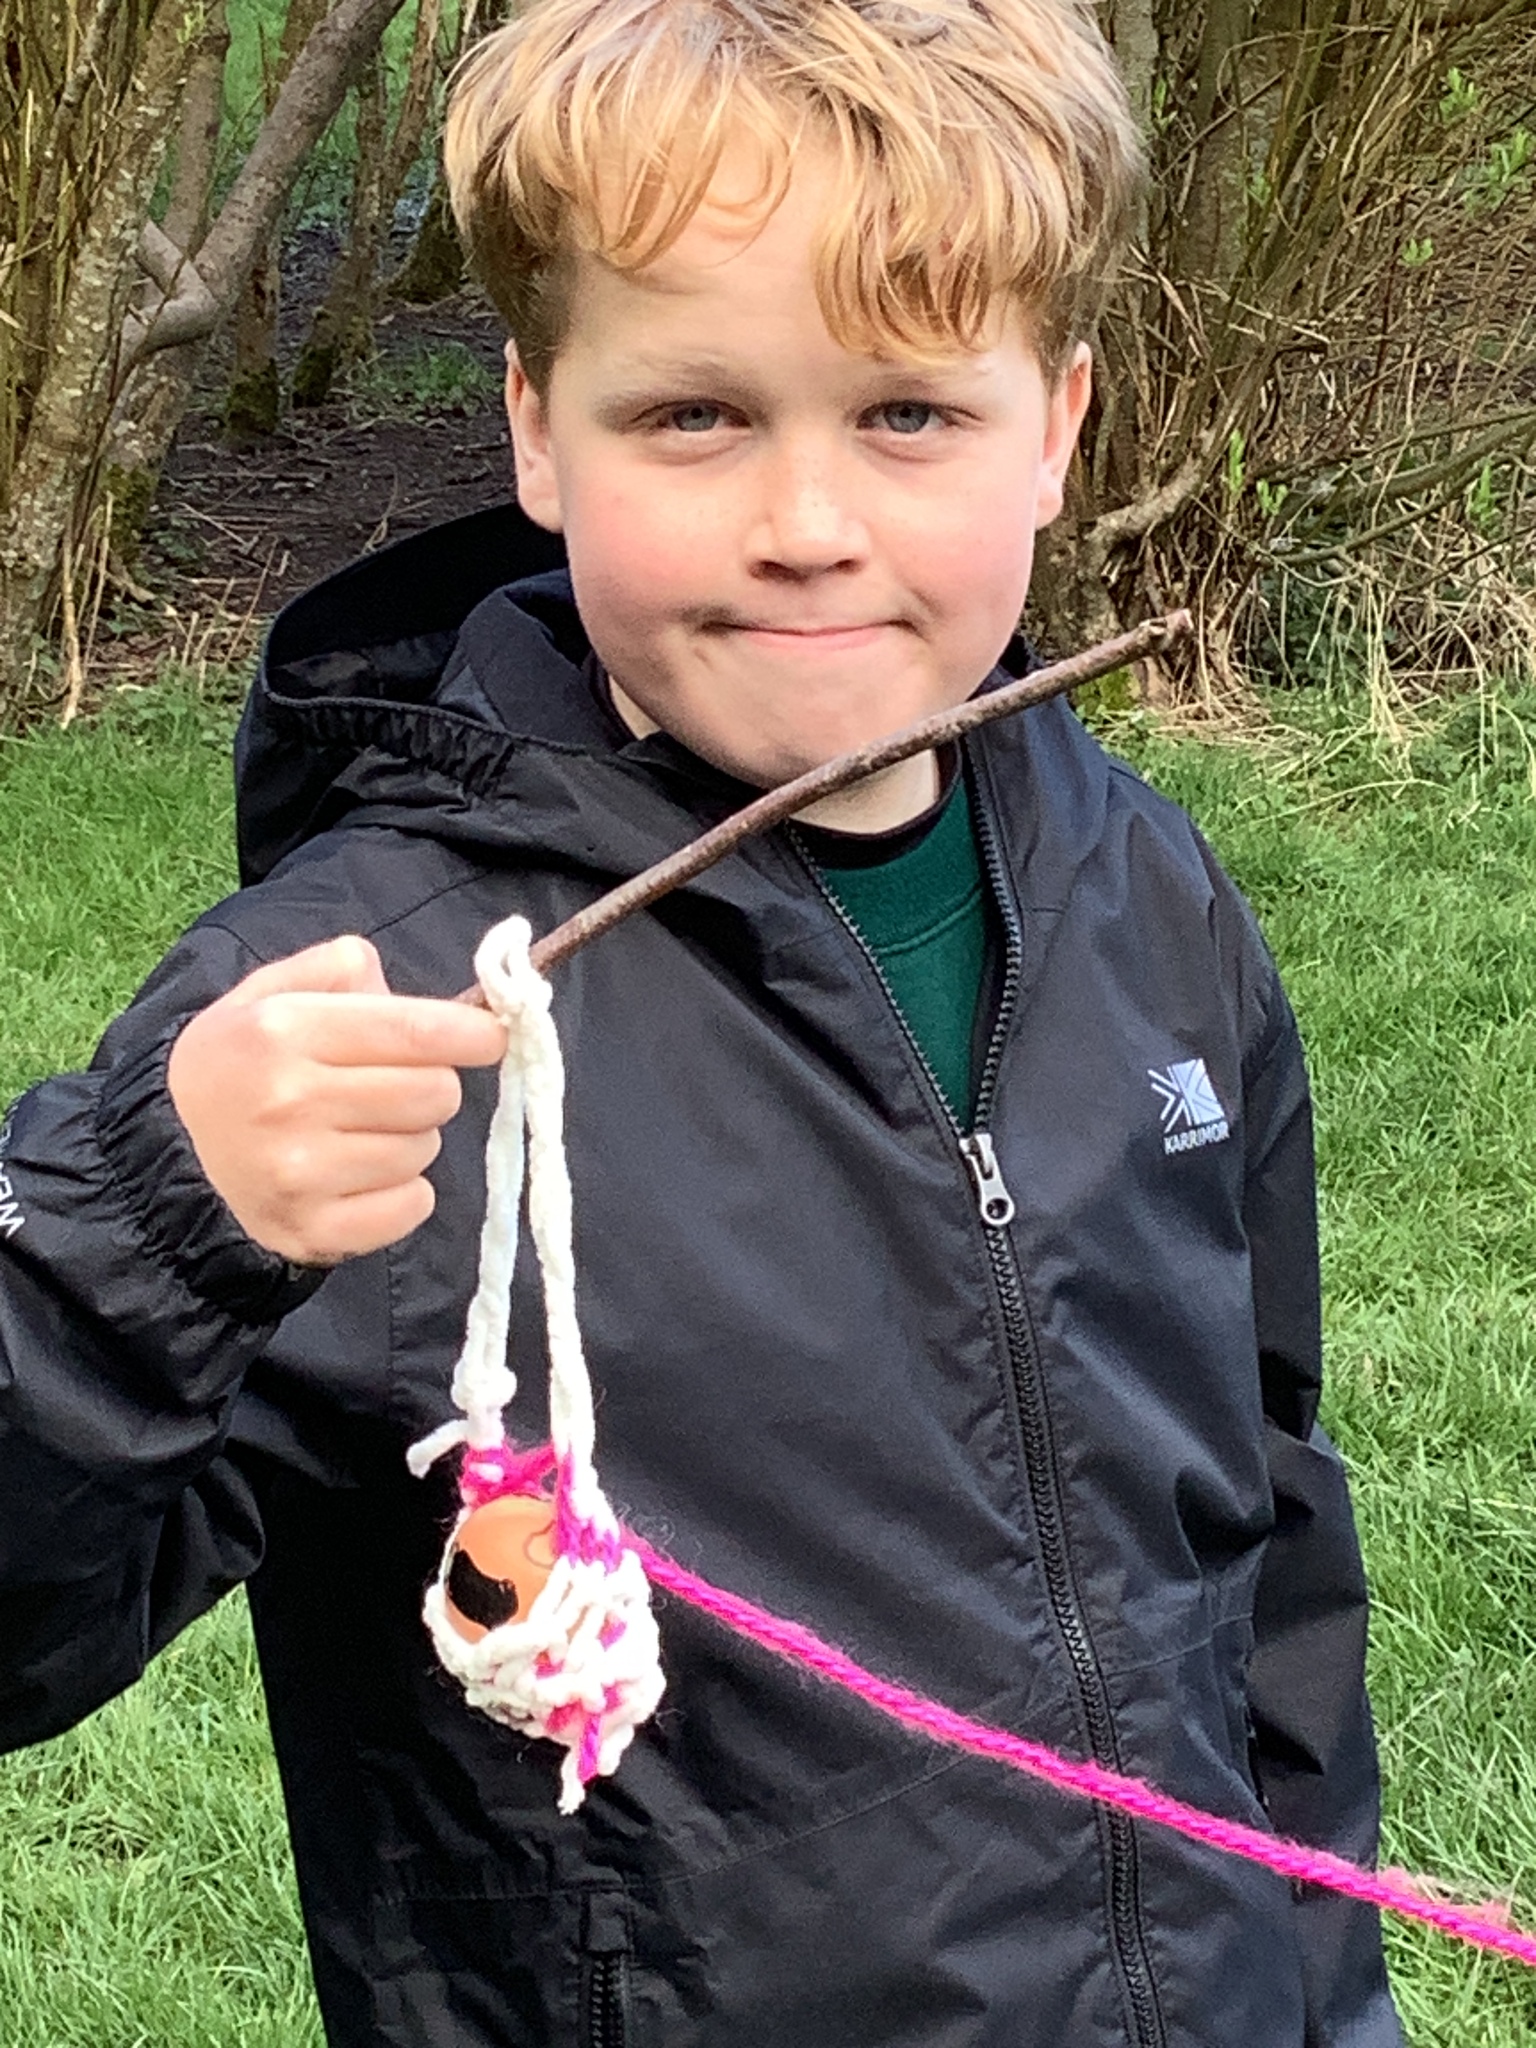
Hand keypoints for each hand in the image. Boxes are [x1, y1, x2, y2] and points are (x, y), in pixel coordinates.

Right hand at [167, 935, 506, 1265]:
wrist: (167, 1160)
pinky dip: (403, 1193)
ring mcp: (301, 1173)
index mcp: (282, 1030)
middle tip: (394, 1087)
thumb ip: (340, 971)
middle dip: (430, 1085)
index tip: (493, 1035)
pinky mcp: (314, 1230)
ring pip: (424, 1149)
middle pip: (434, 1093)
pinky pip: (413, 1206)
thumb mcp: (265, 994)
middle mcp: (291, 1101)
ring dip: (411, 1139)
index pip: (411, 1029)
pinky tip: (359, 1177)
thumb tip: (423, 993)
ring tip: (358, 1133)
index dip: (470, 1032)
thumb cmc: (236, 1066)